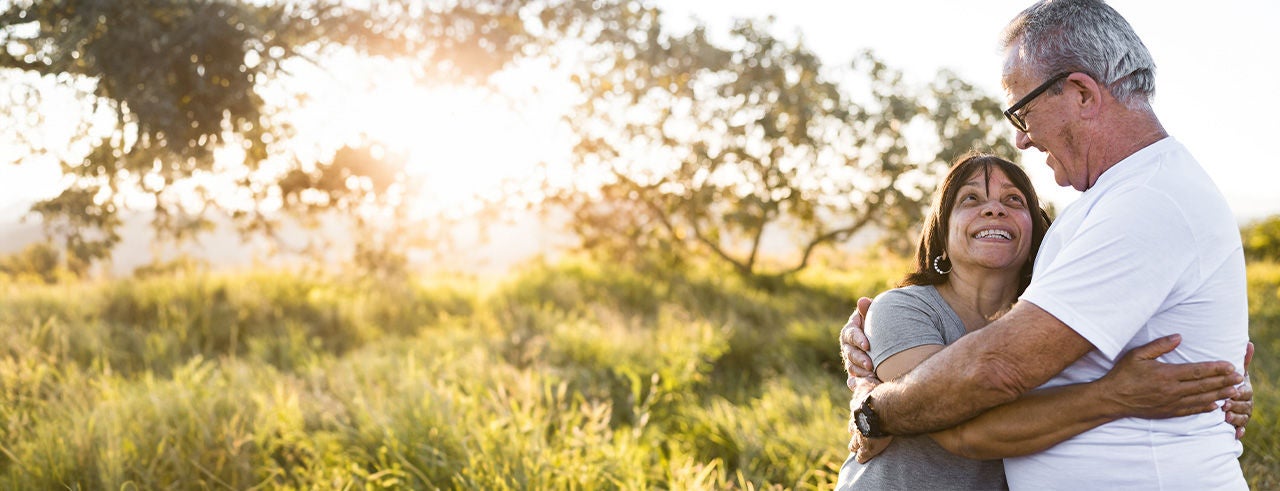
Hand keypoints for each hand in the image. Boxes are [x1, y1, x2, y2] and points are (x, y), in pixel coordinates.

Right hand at [841, 297, 873, 379]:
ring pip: (851, 368)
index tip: (868, 345)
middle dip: (859, 359)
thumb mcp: (875, 316)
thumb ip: (869, 310)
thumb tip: (862, 301)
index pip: (850, 334)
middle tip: (871, 365)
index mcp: (851, 331)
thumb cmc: (881, 325)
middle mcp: (848, 346)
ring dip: (860, 373)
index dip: (858, 339)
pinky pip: (854, 381)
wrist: (889, 340)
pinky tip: (867, 386)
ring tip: (872, 376)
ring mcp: (852, 361)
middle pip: (849, 353)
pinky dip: (858, 384)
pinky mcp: (857, 374)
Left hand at [846, 376, 891, 462]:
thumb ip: (858, 382)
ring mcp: (860, 437)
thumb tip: (850, 379)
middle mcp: (855, 423)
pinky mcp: (867, 448)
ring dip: (855, 445)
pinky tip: (860, 460)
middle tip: (855, 435)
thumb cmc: (879, 394)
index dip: (856, 418)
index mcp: (856, 409)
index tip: (858, 419)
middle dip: (854, 432)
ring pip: (854, 443)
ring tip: (855, 449)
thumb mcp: (866, 384)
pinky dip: (861, 457)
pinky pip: (862, 455)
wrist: (885, 410)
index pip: (854, 415)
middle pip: (852, 430)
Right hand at [1098, 334, 1242, 419]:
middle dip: (1223, 381)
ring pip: (1201, 399)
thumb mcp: (1137, 355)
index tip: (1229, 365)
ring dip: (1219, 394)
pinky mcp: (1168, 412)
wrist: (1112, 398)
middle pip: (1203, 385)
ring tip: (1233, 391)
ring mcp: (1171, 403)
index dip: (1215, 368)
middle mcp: (1172, 390)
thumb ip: (1159, 345)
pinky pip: (1190, 411)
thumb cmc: (1123, 374)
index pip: (1197, 371)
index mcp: (1166, 374)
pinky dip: (1204, 408)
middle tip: (1239, 377)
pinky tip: (1214, 405)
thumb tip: (1178, 337)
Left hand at [1223, 341, 1253, 438]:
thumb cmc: (1231, 382)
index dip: (1239, 393)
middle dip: (1236, 406)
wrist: (1228, 396)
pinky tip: (1236, 434)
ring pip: (1243, 417)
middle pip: (1245, 406)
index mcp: (1246, 389)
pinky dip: (1239, 431)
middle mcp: (1247, 402)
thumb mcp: (1236, 371)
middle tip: (1224, 406)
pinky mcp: (1238, 424)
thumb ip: (1242, 360)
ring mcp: (1244, 414)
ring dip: (1236, 418)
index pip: (1246, 392)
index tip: (1230, 394)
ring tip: (1226, 418)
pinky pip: (1241, 429)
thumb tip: (1249, 342)